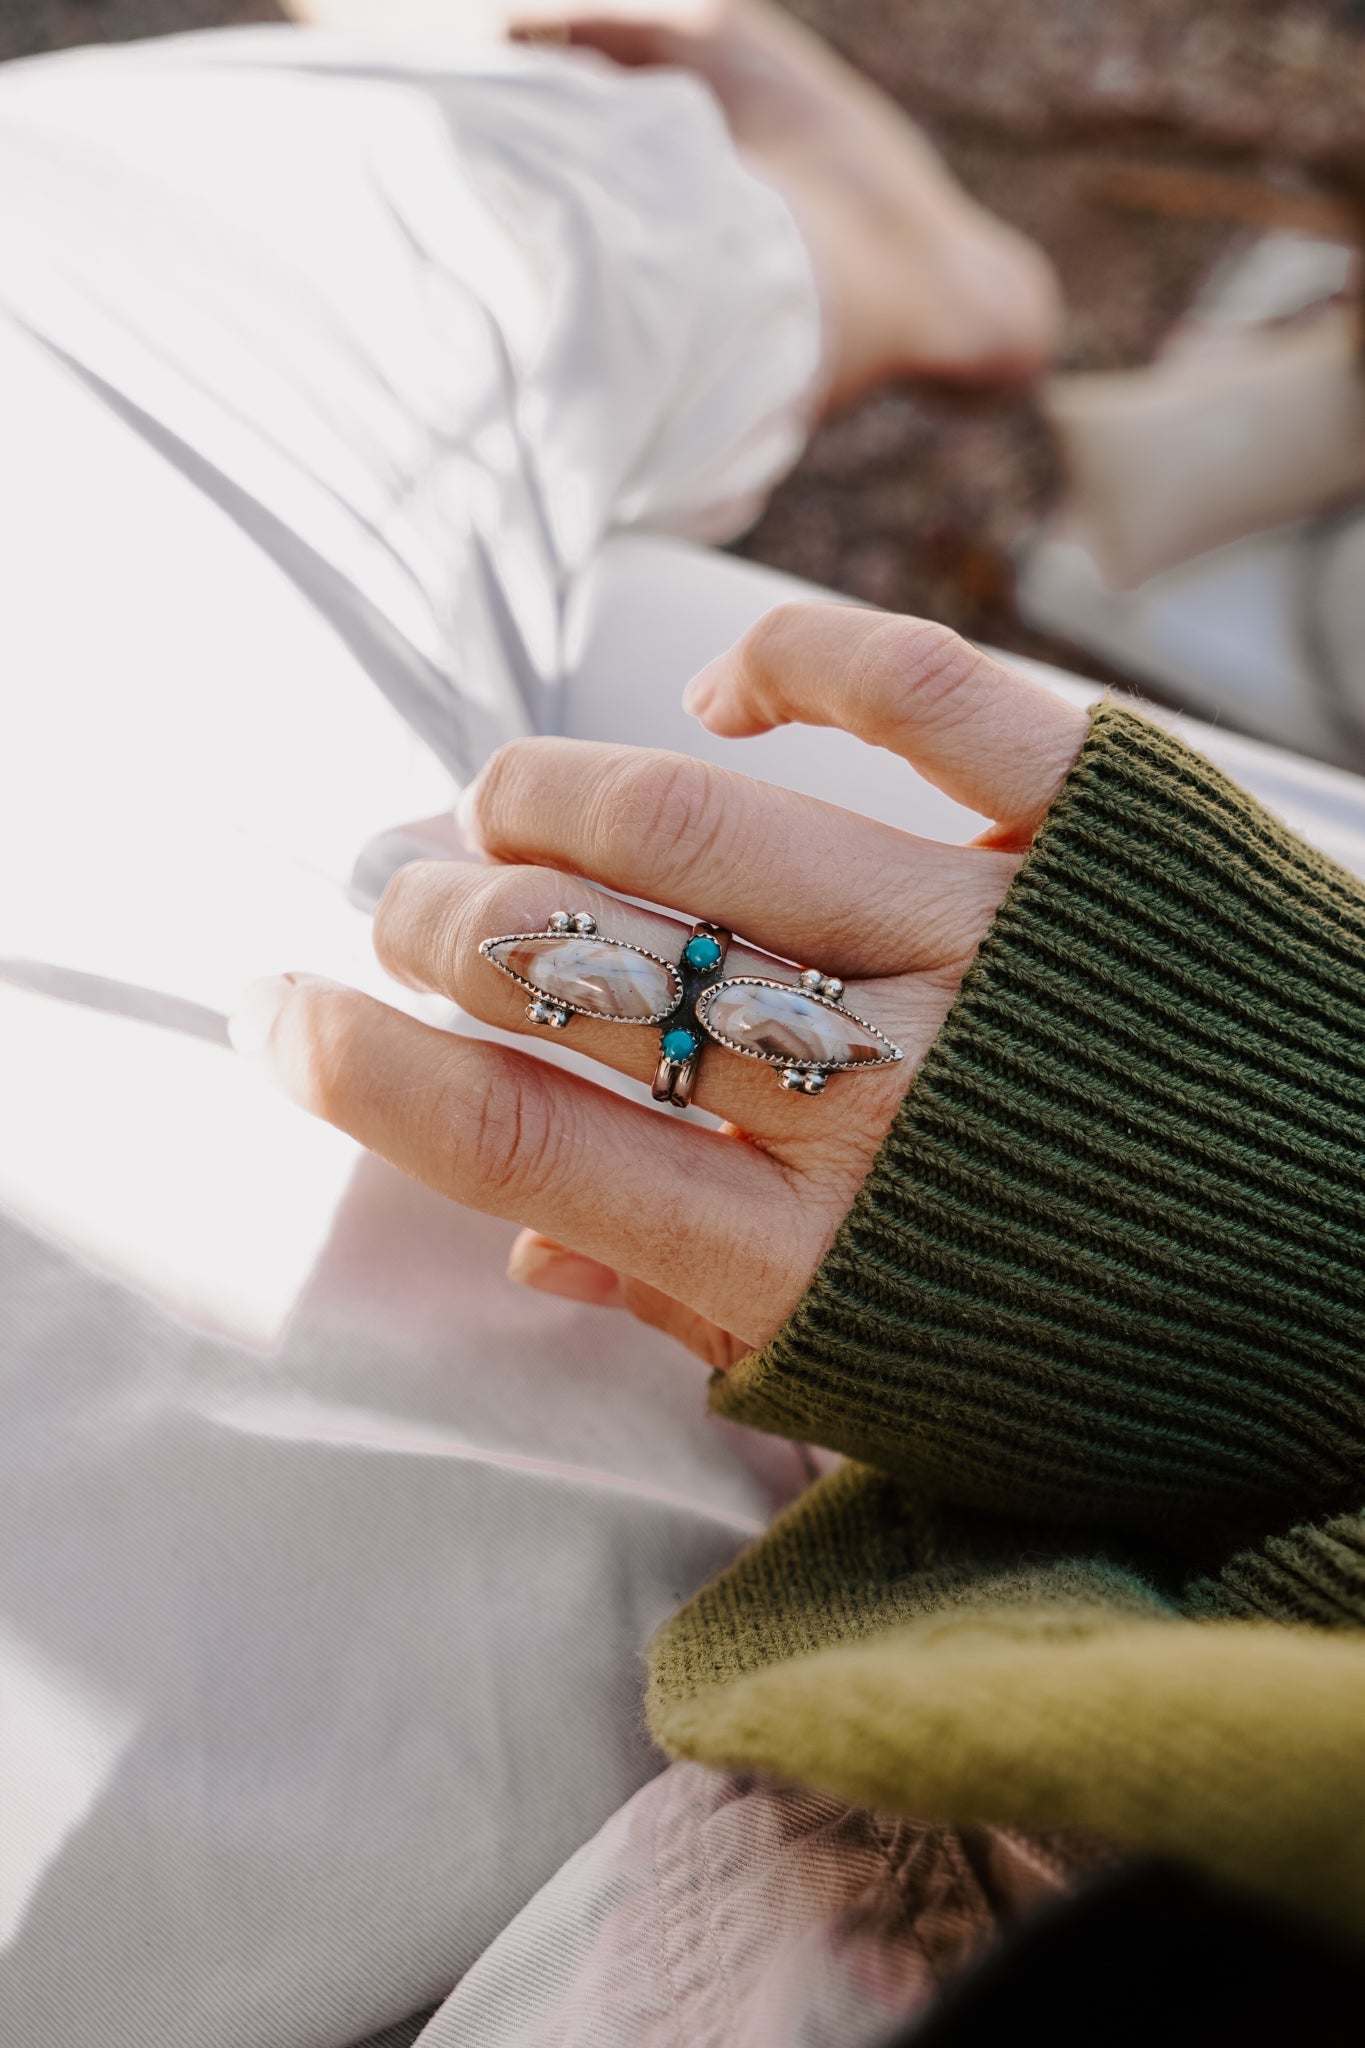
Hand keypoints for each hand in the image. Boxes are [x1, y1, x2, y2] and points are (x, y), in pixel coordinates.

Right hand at [230, 606, 1087, 1365]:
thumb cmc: (1137, 1360)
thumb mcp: (906, 1403)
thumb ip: (706, 1319)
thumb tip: (528, 1248)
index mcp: (822, 1272)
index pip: (527, 1149)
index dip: (369, 1071)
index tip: (278, 1013)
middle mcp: (888, 1104)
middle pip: (585, 973)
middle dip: (439, 922)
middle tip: (397, 896)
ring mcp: (999, 951)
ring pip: (700, 833)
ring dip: (553, 796)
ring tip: (497, 799)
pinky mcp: (1111, 832)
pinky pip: (919, 692)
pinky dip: (794, 660)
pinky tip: (722, 683)